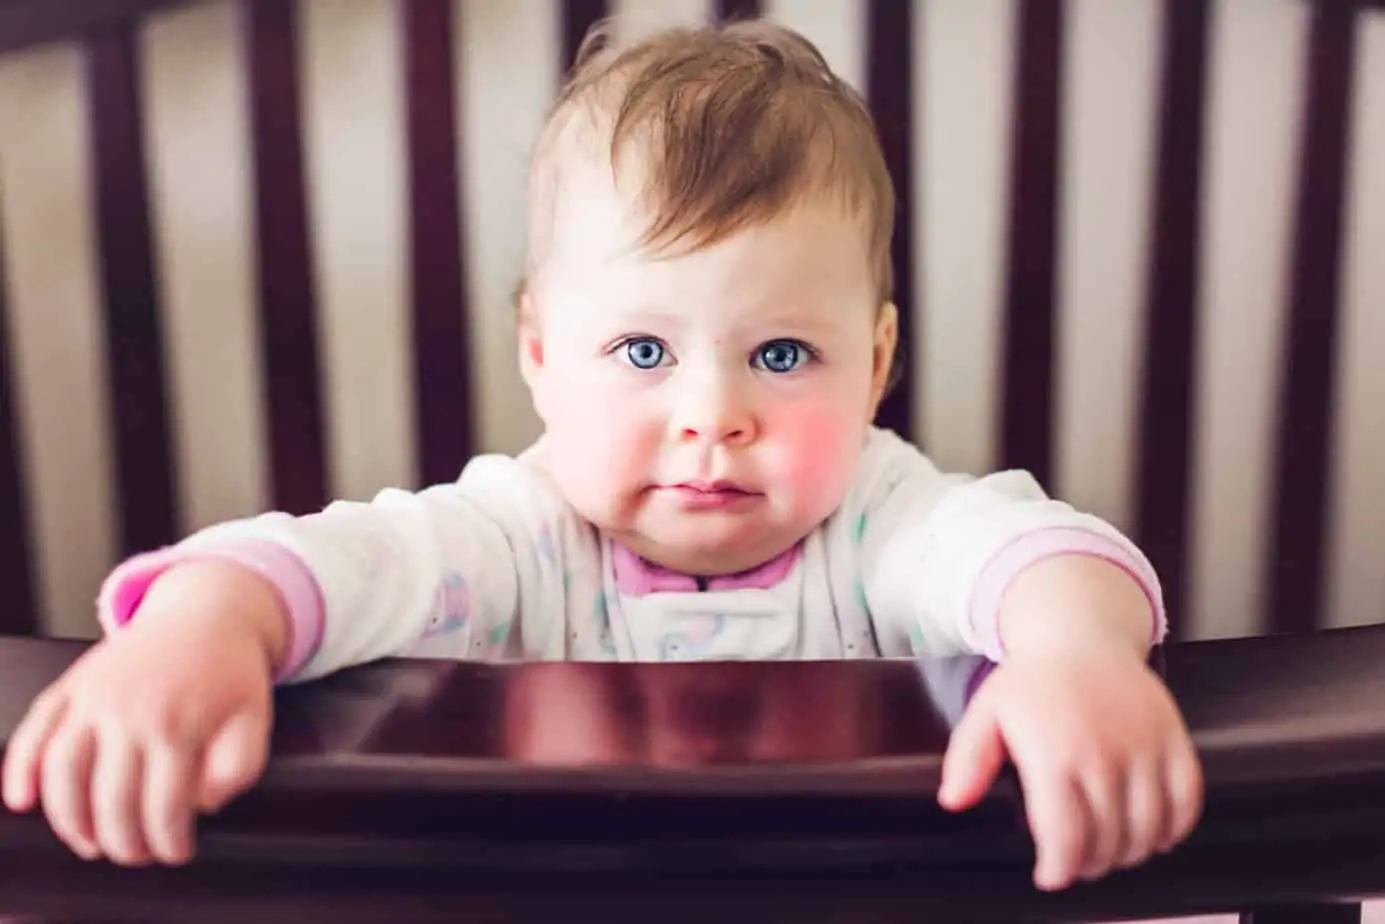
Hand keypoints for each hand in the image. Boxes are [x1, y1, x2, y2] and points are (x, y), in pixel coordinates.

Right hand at [1, 560, 284, 865]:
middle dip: (124, 841)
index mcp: (177, 723)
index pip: (164, 807)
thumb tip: (203, 804)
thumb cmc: (231, 670)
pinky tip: (20, 799)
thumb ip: (240, 766)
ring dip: (70, 820)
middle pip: (111, 800)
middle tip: (138, 854)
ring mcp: (94, 697)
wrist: (207, 612)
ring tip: (90, 843)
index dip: (169, 841)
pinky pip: (35, 730)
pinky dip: (18, 768)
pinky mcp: (73, 685)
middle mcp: (128, 711)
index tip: (176, 852)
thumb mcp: (255, 717)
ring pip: (63, 773)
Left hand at [936, 648, 1202, 890]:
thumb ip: (967, 759)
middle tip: (1078, 863)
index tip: (1052, 875)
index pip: (1065, 837)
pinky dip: (1175, 827)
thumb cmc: (1032, 680)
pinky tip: (1156, 834)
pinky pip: (1186, 800)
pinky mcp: (1173, 738)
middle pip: (1107, 840)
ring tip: (1112, 852)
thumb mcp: (986, 714)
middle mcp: (1103, 754)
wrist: (1081, 636)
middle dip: (1091, 863)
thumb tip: (954, 800)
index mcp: (1053, 753)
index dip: (1060, 868)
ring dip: (1131, 852)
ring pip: (1147, 829)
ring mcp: (1143, 747)